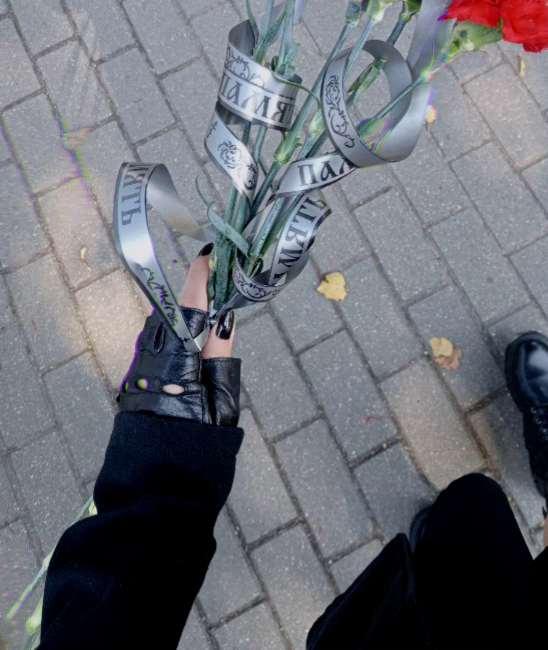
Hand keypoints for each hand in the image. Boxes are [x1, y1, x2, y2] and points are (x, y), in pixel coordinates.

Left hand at [118, 247, 240, 426]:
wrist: (158, 480)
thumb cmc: (197, 444)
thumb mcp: (222, 396)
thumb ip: (220, 352)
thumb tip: (222, 315)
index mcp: (176, 356)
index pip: (189, 304)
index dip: (200, 278)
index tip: (211, 256)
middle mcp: (151, 354)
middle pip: (173, 311)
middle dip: (195, 294)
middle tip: (220, 280)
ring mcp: (139, 366)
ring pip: (163, 327)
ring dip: (185, 315)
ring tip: (211, 310)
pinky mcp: (135, 378)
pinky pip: (157, 344)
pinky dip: (176, 334)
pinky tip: (192, 340)